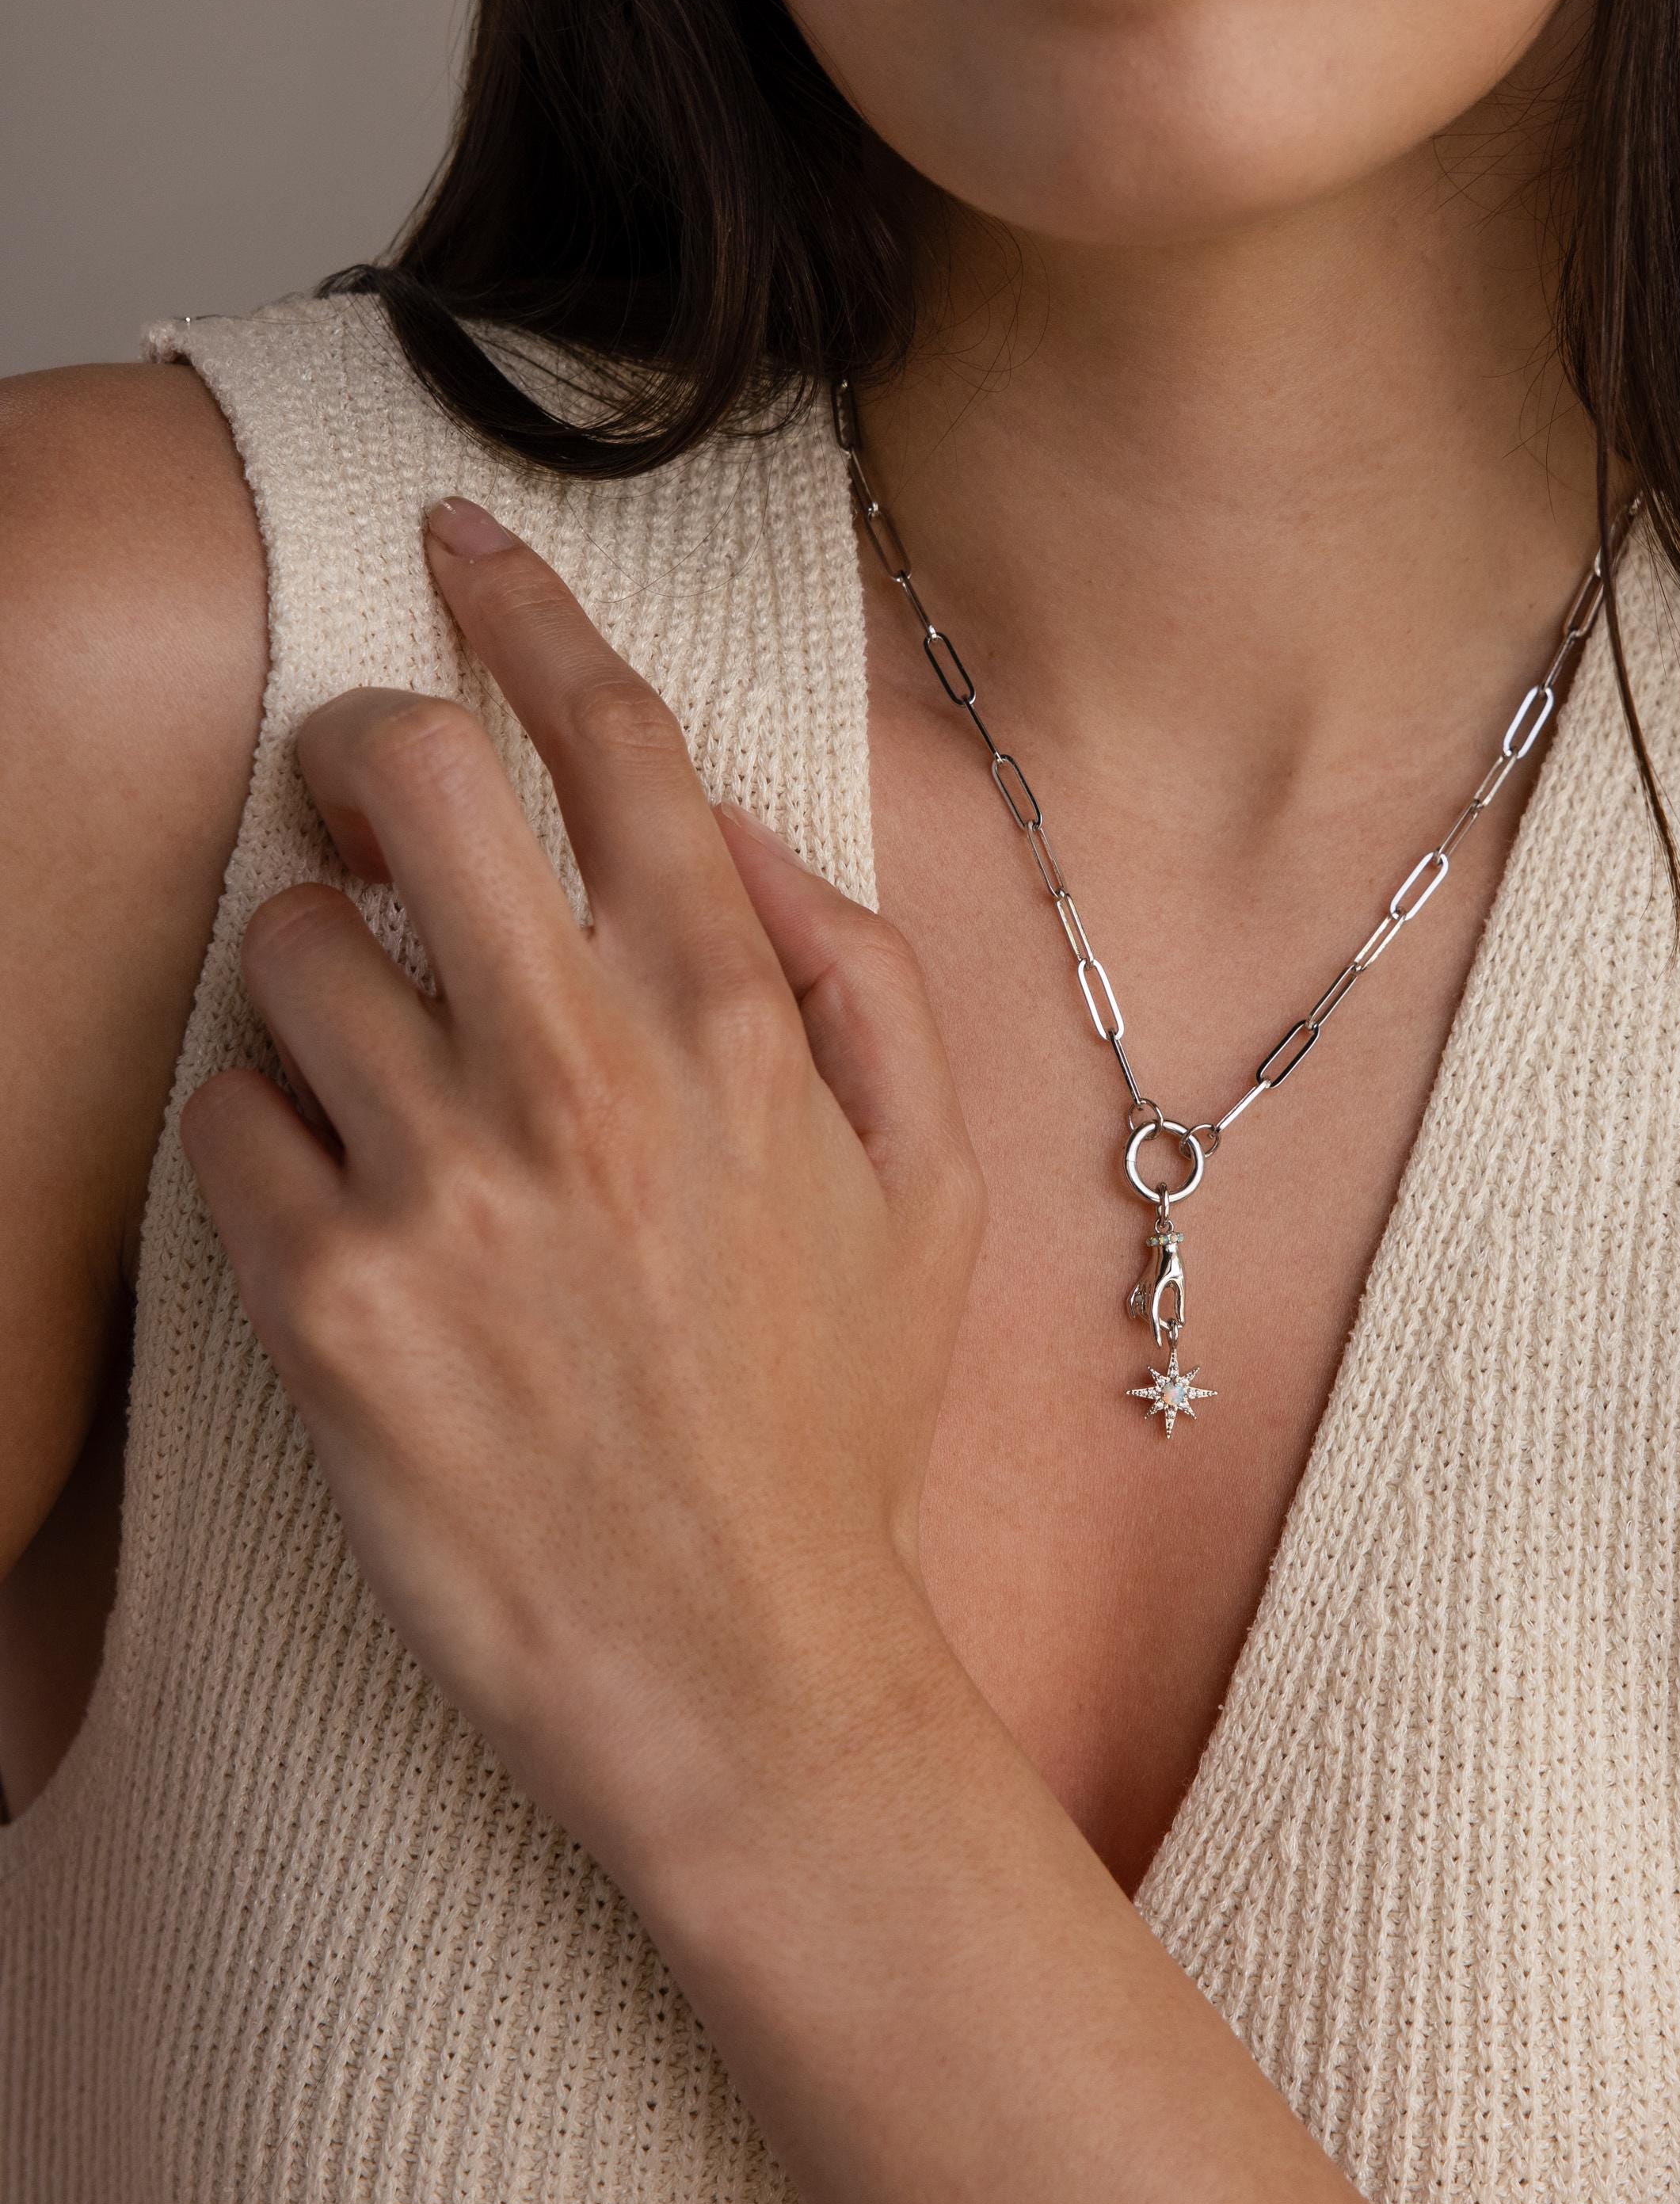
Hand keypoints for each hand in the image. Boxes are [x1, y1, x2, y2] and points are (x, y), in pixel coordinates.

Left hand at [178, 494, 985, 1864]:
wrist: (733, 1658)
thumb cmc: (834, 1417)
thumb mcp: (929, 1185)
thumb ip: (857, 973)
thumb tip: (725, 835)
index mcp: (735, 1029)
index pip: (611, 746)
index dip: (528, 613)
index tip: (463, 546)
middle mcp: (581, 1074)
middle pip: (400, 775)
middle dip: (373, 754)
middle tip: (377, 806)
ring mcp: (443, 1183)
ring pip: (289, 944)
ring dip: (325, 973)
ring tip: (396, 1076)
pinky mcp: (322, 1299)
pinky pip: (227, 1116)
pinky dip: (269, 1130)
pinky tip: (357, 1206)